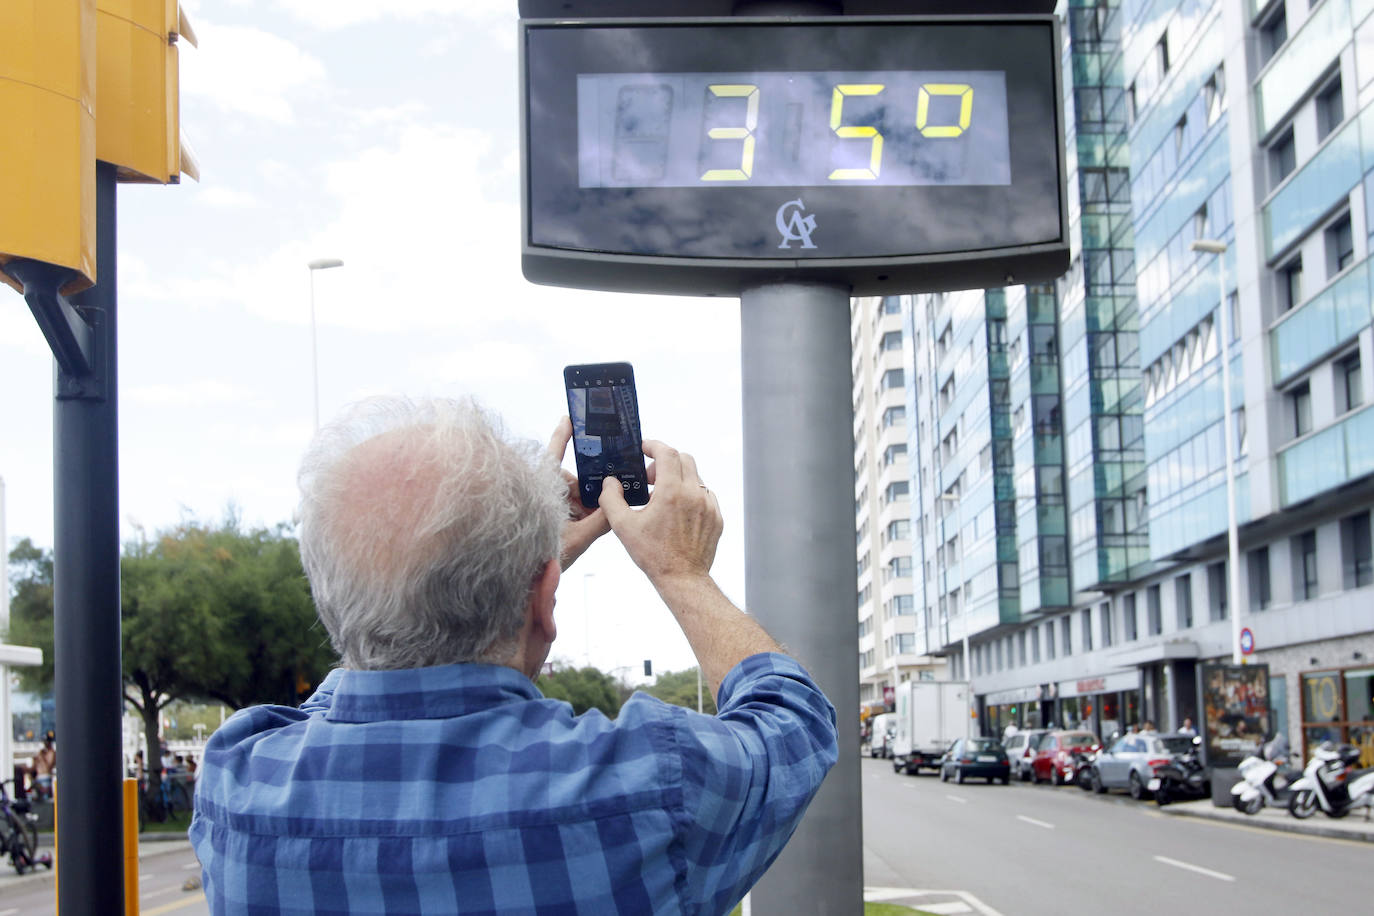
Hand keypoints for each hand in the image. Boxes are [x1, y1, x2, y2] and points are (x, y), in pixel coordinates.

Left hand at [548, 416, 610, 570]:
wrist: (525, 585)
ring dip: (584, 509)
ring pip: (571, 499)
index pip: (553, 457)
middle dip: (586, 492)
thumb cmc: (541, 559)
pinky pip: (568, 512)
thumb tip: (616, 504)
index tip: (569, 417)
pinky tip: (587, 527)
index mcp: (543, 492)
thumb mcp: (576, 540)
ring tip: (590, 524)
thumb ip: (600, 521)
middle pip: (570, 483)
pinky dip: (579, 517)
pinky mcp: (547, 521)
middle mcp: (543, 497)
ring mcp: (544, 509)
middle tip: (600, 504)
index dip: (562, 436)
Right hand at [598, 440, 721, 586]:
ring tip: (662, 497)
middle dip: (665, 461)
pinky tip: (678, 511)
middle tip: (650, 477)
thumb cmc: (654, 555)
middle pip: (683, 459)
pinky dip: (691, 494)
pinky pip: (705, 495)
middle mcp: (694, 494)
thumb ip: (612, 499)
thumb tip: (611, 483)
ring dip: (678, 478)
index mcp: (672, 492)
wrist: (682, 578)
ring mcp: (708, 505)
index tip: (645, 448)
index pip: (667, 453)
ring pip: (695, 477)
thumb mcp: (623, 526)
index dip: (654, 445)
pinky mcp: (716, 517)